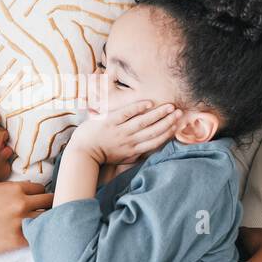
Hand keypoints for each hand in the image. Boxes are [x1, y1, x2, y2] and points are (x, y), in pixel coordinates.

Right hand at [0, 181, 51, 261]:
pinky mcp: (17, 241)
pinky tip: (32, 239)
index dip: (40, 196)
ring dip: (45, 223)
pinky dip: (36, 238)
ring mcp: (20, 222)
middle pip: (49, 202)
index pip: (41, 189)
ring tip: (41, 227)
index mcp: (13, 189)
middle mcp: (20, 203)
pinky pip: (37, 237)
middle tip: (45, 214)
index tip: (38, 202)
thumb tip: (27, 188)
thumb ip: (8, 189)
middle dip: (47, 207)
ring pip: (47, 220)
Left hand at [69, 99, 183, 164]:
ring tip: (170, 107)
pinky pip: (126, 113)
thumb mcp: (122, 158)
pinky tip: (149, 103)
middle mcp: (129, 141)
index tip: (177, 125)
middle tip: (180, 113)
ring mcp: (120, 131)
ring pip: (143, 121)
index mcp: (133, 151)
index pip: (155, 141)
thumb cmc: (102, 155)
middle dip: (168, 122)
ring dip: (158, 114)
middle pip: (153, 130)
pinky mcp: (110, 121)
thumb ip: (136, 154)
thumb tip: (149, 151)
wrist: (82, 153)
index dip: (168, 133)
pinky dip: (137, 108)